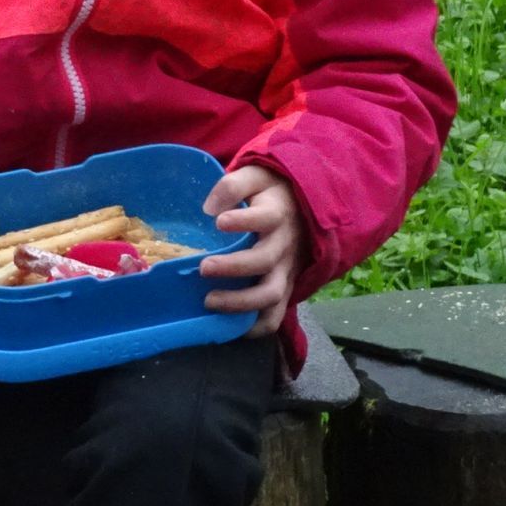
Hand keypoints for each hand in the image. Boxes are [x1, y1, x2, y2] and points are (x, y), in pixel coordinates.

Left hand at [200, 163, 302, 336]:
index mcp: (278, 214)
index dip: (243, 221)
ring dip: (240, 302)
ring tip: (208, 301)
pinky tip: (234, 329)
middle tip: (203, 267)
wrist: (302, 205)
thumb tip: (209, 207)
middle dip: (234, 267)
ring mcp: (286, 269)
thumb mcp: (255, 176)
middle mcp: (284, 245)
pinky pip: (277, 314)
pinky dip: (258, 326)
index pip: (266, 217)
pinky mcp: (285, 287)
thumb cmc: (268, 191)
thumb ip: (233, 186)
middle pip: (265, 261)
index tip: (219, 221)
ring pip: (271, 293)